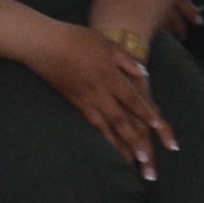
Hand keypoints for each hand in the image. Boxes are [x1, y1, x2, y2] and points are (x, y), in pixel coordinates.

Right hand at [20, 16, 170, 166]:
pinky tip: (108, 147)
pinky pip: (91, 124)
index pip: (132, 98)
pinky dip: (102, 137)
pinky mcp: (75, 104)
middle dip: (135, 140)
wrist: (45, 46)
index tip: (158, 127)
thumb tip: (142, 73)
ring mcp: (86, 100)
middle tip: (147, 159)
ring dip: (119, 146)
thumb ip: (126, 60)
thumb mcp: (107, 44)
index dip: (146, 113)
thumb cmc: (77, 39)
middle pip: (121, 120)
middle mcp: (99, 92)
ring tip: (130, 163)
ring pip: (106, 128)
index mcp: (110, 76)